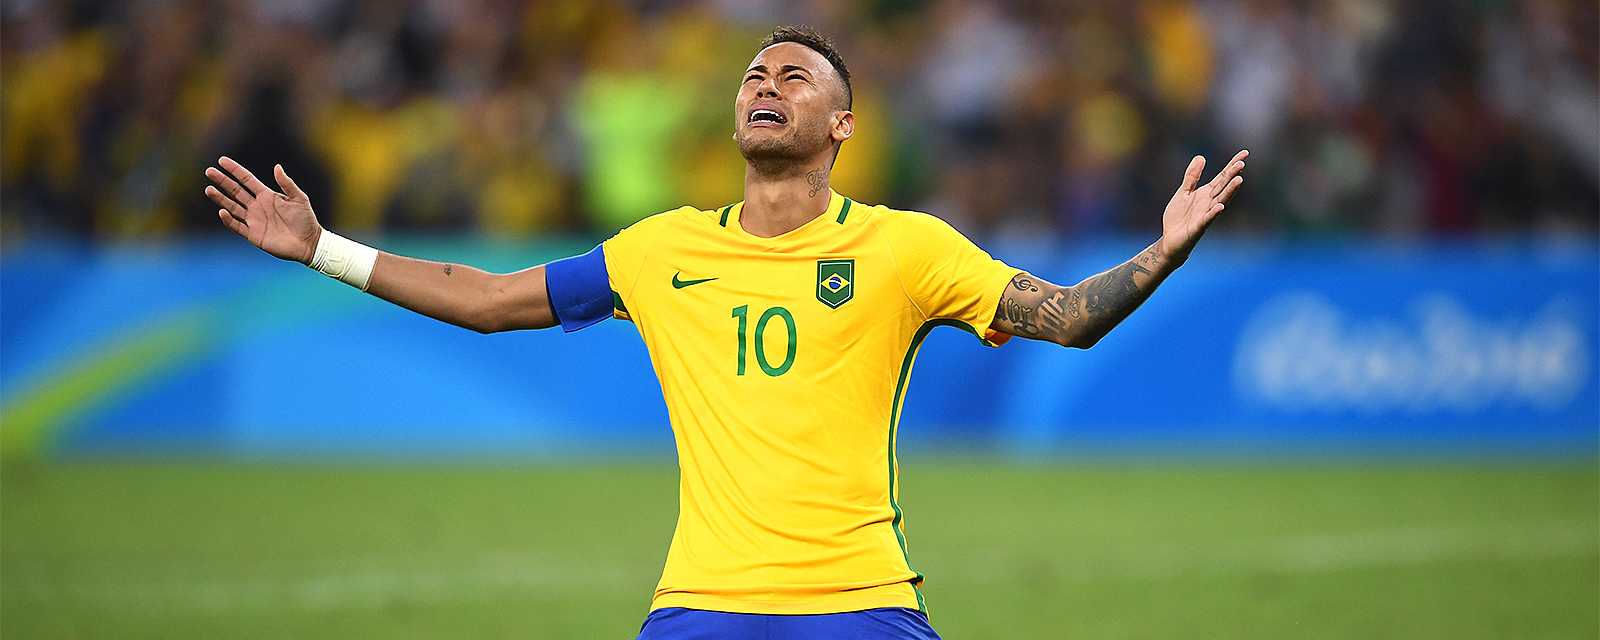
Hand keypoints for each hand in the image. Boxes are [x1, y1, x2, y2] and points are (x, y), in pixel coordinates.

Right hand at [204, 157, 321, 264]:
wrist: (308, 243)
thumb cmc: (306, 219)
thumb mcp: (299, 198)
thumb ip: (287, 184)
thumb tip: (277, 166)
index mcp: (266, 195)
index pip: (246, 180)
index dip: (235, 170)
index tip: (222, 160)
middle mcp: (256, 206)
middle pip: (235, 191)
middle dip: (222, 181)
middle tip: (209, 171)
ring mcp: (253, 220)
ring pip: (232, 207)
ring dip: (220, 199)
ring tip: (208, 189)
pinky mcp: (253, 234)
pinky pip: (237, 226)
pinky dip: (229, 220)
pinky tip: (222, 212)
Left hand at [1157, 150, 1246, 261]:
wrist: (1170, 240)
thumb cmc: (1179, 217)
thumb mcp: (1184, 192)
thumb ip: (1192, 176)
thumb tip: (1201, 157)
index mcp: (1206, 193)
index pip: (1222, 177)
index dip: (1232, 165)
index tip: (1244, 153)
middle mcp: (1209, 203)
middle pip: (1224, 186)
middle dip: (1232, 175)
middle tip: (1242, 162)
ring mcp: (1205, 215)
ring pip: (1220, 201)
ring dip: (1230, 191)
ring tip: (1239, 179)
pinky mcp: (1198, 228)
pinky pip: (1207, 220)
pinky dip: (1213, 213)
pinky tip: (1220, 206)